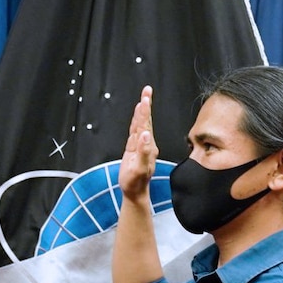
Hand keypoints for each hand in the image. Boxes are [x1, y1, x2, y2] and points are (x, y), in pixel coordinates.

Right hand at [119, 86, 155, 201]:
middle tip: (147, 90)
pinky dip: (137, 120)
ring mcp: (140, 145)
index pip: (145, 124)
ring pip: (141, 124)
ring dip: (142, 110)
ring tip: (144, 97)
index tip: (145, 98)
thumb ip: (143, 151)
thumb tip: (145, 134)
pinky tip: (139, 114)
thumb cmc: (135, 182)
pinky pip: (136, 130)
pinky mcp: (134, 148)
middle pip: (145, 120)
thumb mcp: (139, 168)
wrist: (134, 192)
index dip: (145, 110)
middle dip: (145, 105)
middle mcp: (146, 143)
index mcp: (147, 145)